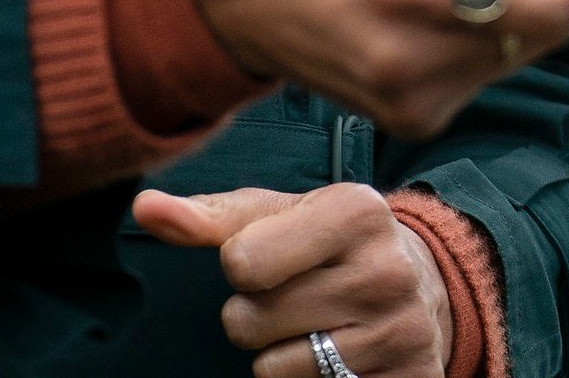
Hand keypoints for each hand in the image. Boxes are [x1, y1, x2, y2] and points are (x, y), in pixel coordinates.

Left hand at [132, 184, 450, 377]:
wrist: (423, 282)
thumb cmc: (330, 243)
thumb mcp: (280, 216)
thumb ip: (211, 216)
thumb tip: (145, 208)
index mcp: (356, 211)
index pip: (241, 262)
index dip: (242, 266)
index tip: (275, 258)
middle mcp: (386, 271)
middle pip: (248, 322)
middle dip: (256, 315)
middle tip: (297, 296)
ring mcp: (401, 332)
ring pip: (271, 371)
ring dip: (279, 355)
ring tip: (316, 326)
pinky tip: (338, 357)